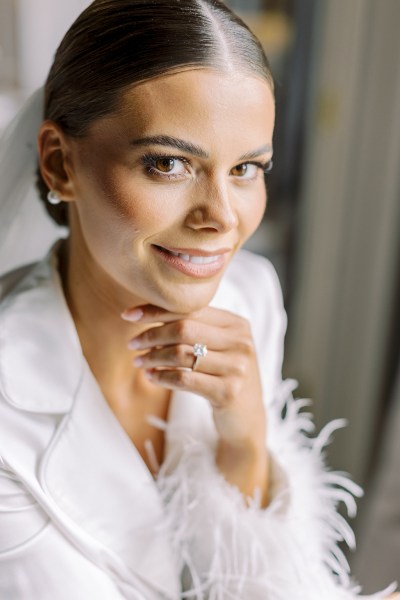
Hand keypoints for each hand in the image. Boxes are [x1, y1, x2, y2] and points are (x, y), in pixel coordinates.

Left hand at [123, 304, 268, 501]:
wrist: (246, 418)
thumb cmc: (223, 377)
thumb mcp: (217, 348)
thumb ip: (194, 328)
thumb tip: (148, 314)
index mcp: (237, 324)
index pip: (191, 309)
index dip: (156, 310)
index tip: (128, 314)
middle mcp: (241, 342)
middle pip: (184, 328)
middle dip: (152, 334)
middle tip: (132, 344)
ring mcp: (237, 368)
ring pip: (182, 354)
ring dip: (153, 357)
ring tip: (138, 362)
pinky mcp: (228, 392)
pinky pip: (184, 379)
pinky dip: (162, 377)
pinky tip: (150, 377)